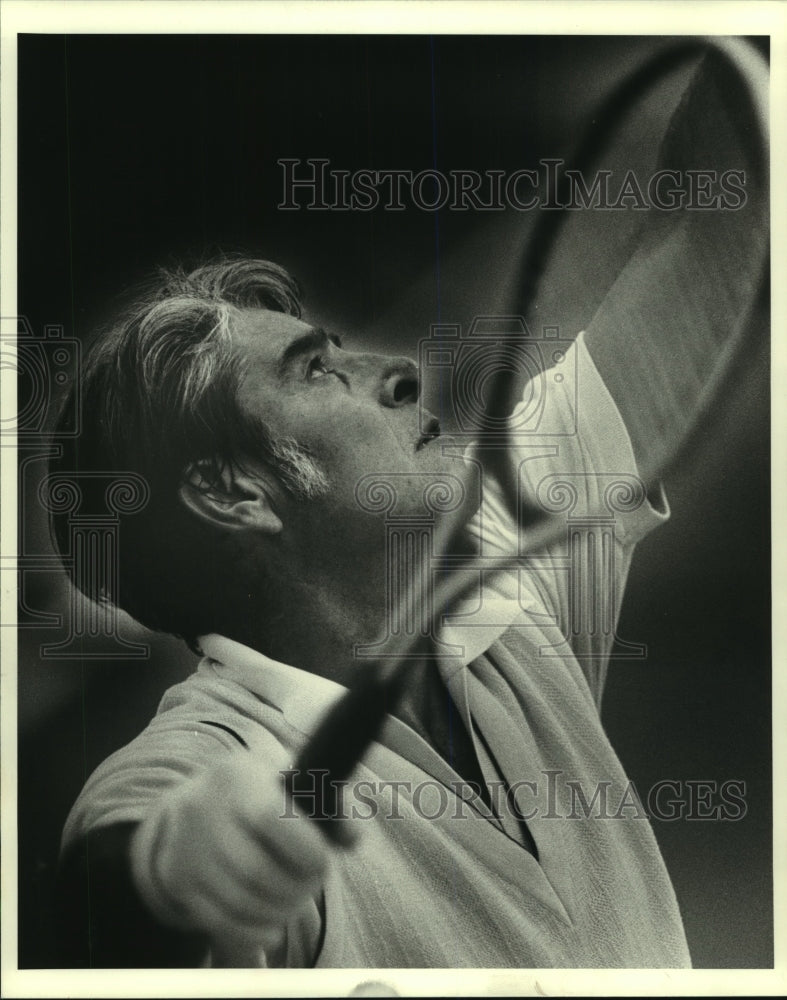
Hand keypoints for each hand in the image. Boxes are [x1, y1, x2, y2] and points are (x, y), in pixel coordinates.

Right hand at [129, 752, 341, 957]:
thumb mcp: (289, 781)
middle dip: (297, 888)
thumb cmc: (256, 794)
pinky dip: (254, 931)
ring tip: (295, 901)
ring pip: (240, 900)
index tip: (323, 860)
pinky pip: (220, 920)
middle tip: (312, 885)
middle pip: (257, 870)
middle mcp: (204, 811)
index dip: (305, 848)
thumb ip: (330, 804)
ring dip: (280, 911)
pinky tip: (272, 924)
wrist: (189, 808)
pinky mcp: (178, 882)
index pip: (269, 818)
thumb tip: (353, 836)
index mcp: (238, 778)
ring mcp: (186, 849)